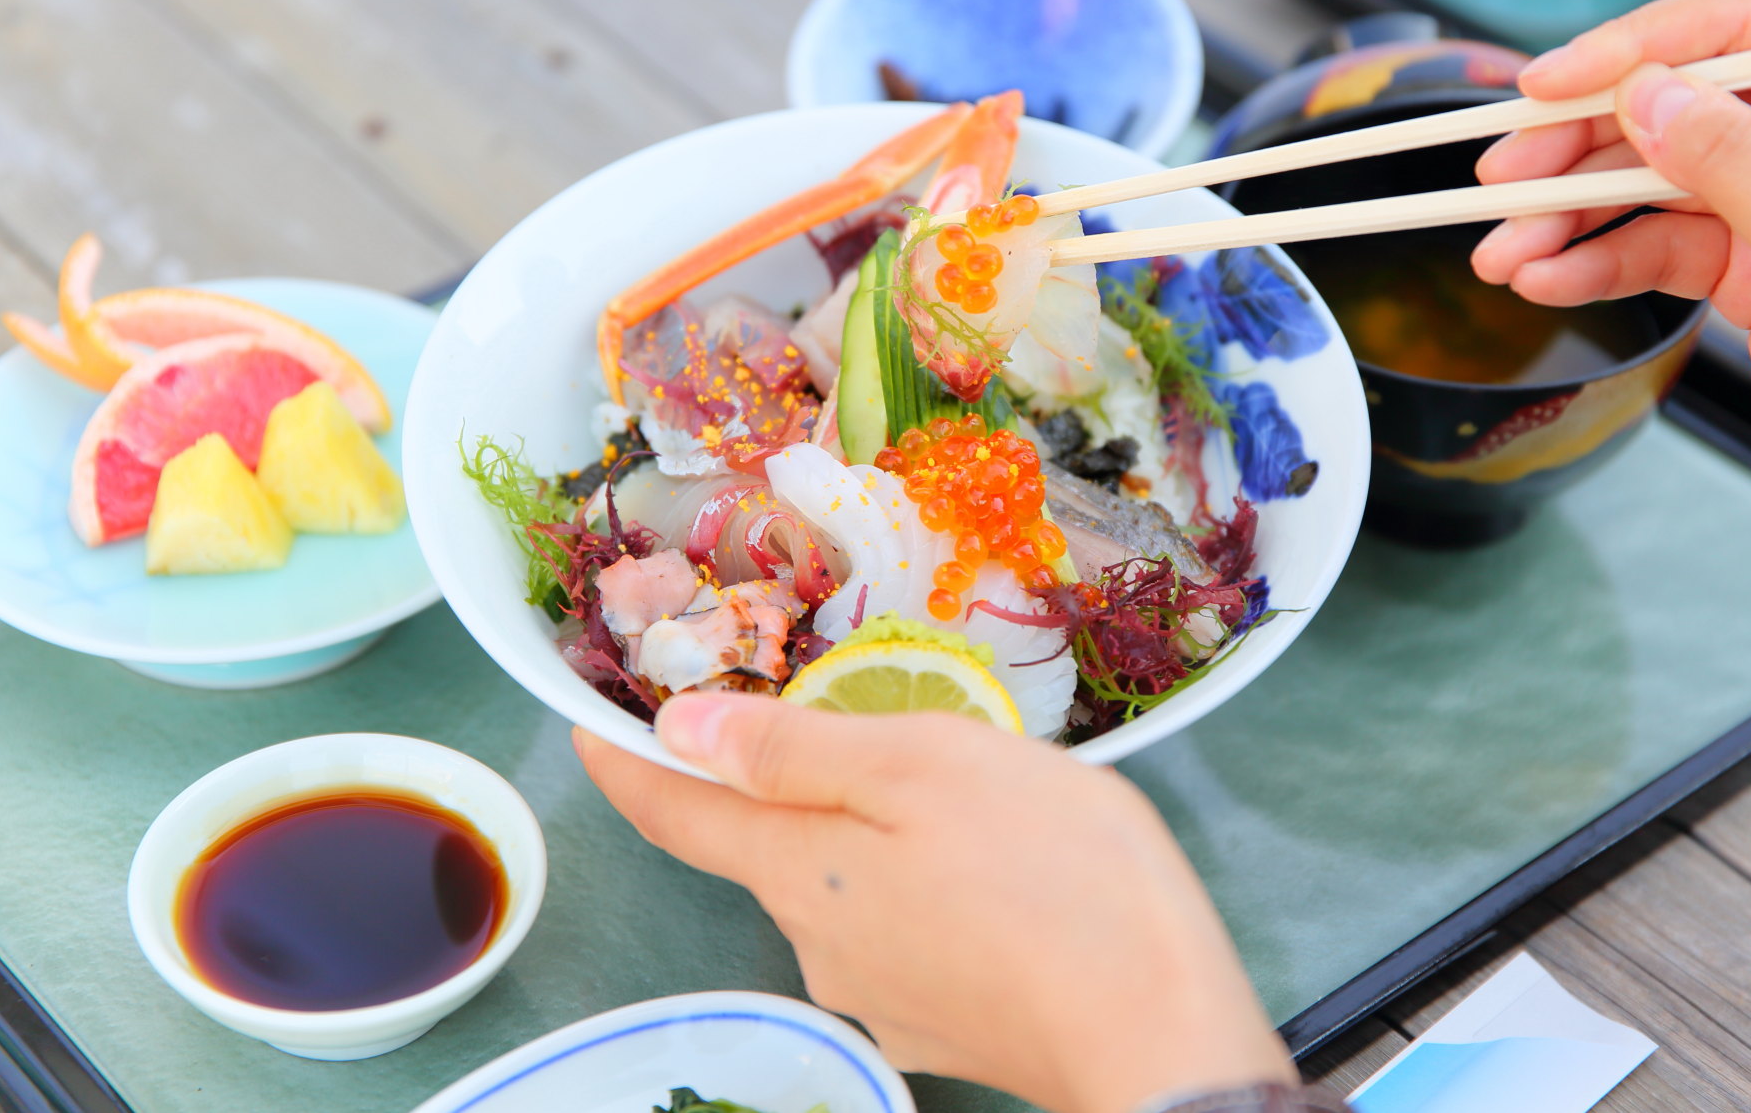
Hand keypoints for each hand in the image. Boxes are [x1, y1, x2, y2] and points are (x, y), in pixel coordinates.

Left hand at [575, 697, 1296, 1112]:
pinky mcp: (939, 1022)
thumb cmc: (1054, 872)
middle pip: (765, 847)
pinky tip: (994, 871)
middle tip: (862, 722)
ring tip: (962, 797)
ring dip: (868, 836)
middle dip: (786, 784)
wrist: (1160, 1030)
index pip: (673, 811)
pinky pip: (902, 933)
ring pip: (841, 889)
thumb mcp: (924, 765)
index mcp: (799, 867)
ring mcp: (878, 994)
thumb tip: (678, 728)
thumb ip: (796, 749)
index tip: (590, 720)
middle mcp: (815, 942)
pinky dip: (920, 888)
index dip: (623, 761)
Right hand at [1472, 0, 1750, 603]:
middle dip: (1581, 144)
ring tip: (1504, 250)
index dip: (1638, 48)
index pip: (1748, 31)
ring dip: (1570, 215)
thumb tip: (1652, 97)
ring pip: (1656, 182)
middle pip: (1684, 105)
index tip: (1548, 86)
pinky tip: (1547, 280)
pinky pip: (1659, 250)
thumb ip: (1746, 170)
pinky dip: (1596, 265)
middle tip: (1501, 180)